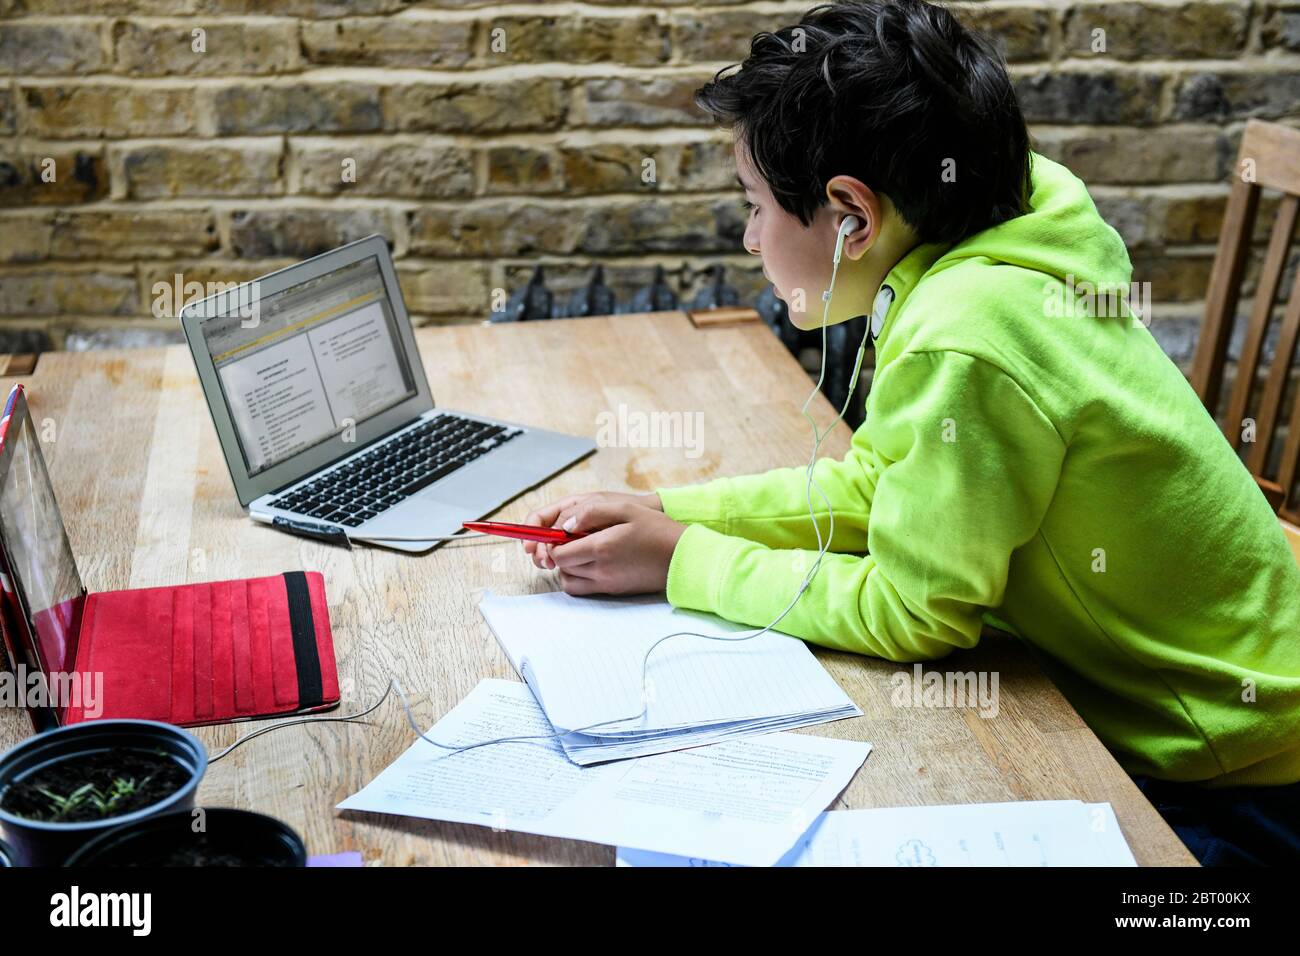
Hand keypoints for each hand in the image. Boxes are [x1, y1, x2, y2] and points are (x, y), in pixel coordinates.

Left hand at [524, 494, 683, 595]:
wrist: (683, 558)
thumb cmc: (656, 529)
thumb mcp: (625, 509)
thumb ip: (592, 513)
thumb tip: (565, 524)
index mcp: (601, 547)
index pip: (559, 550)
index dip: (553, 539)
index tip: (560, 529)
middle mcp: (600, 569)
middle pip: (561, 564)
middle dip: (558, 550)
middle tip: (569, 536)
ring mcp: (606, 583)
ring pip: (568, 578)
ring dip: (567, 564)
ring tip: (580, 547)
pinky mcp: (612, 591)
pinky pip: (580, 589)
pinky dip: (576, 577)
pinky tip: (588, 561)